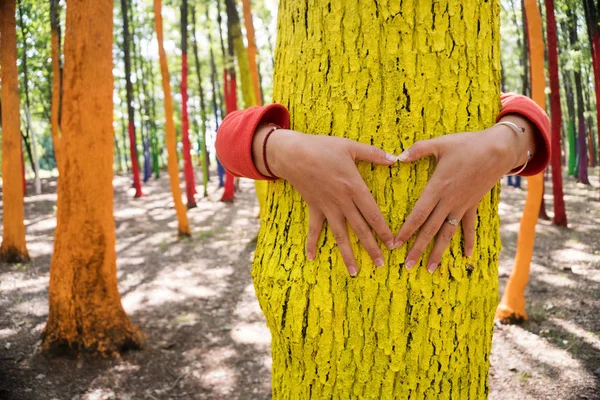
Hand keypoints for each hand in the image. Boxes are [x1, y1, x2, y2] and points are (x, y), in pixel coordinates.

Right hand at [255, 127, 397, 275]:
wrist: (293, 154)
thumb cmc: (322, 147)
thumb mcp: (350, 147)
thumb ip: (373, 154)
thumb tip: (394, 158)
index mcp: (354, 188)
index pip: (373, 214)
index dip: (383, 231)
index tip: (393, 244)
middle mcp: (342, 202)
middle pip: (359, 229)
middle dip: (371, 248)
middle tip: (380, 265)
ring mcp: (327, 207)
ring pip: (339, 235)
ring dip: (347, 254)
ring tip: (354, 272)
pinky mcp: (314, 207)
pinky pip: (314, 229)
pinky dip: (312, 243)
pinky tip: (311, 258)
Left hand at [394, 116, 536, 272]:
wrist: (499, 150)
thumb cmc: (467, 145)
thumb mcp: (440, 143)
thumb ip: (417, 150)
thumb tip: (397, 157)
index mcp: (437, 188)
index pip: (418, 214)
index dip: (406, 230)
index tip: (396, 244)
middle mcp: (449, 201)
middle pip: (430, 230)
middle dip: (418, 249)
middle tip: (407, 266)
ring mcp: (462, 205)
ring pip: (447, 233)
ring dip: (438, 252)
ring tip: (430, 268)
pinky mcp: (473, 205)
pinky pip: (469, 227)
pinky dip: (468, 241)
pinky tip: (466, 255)